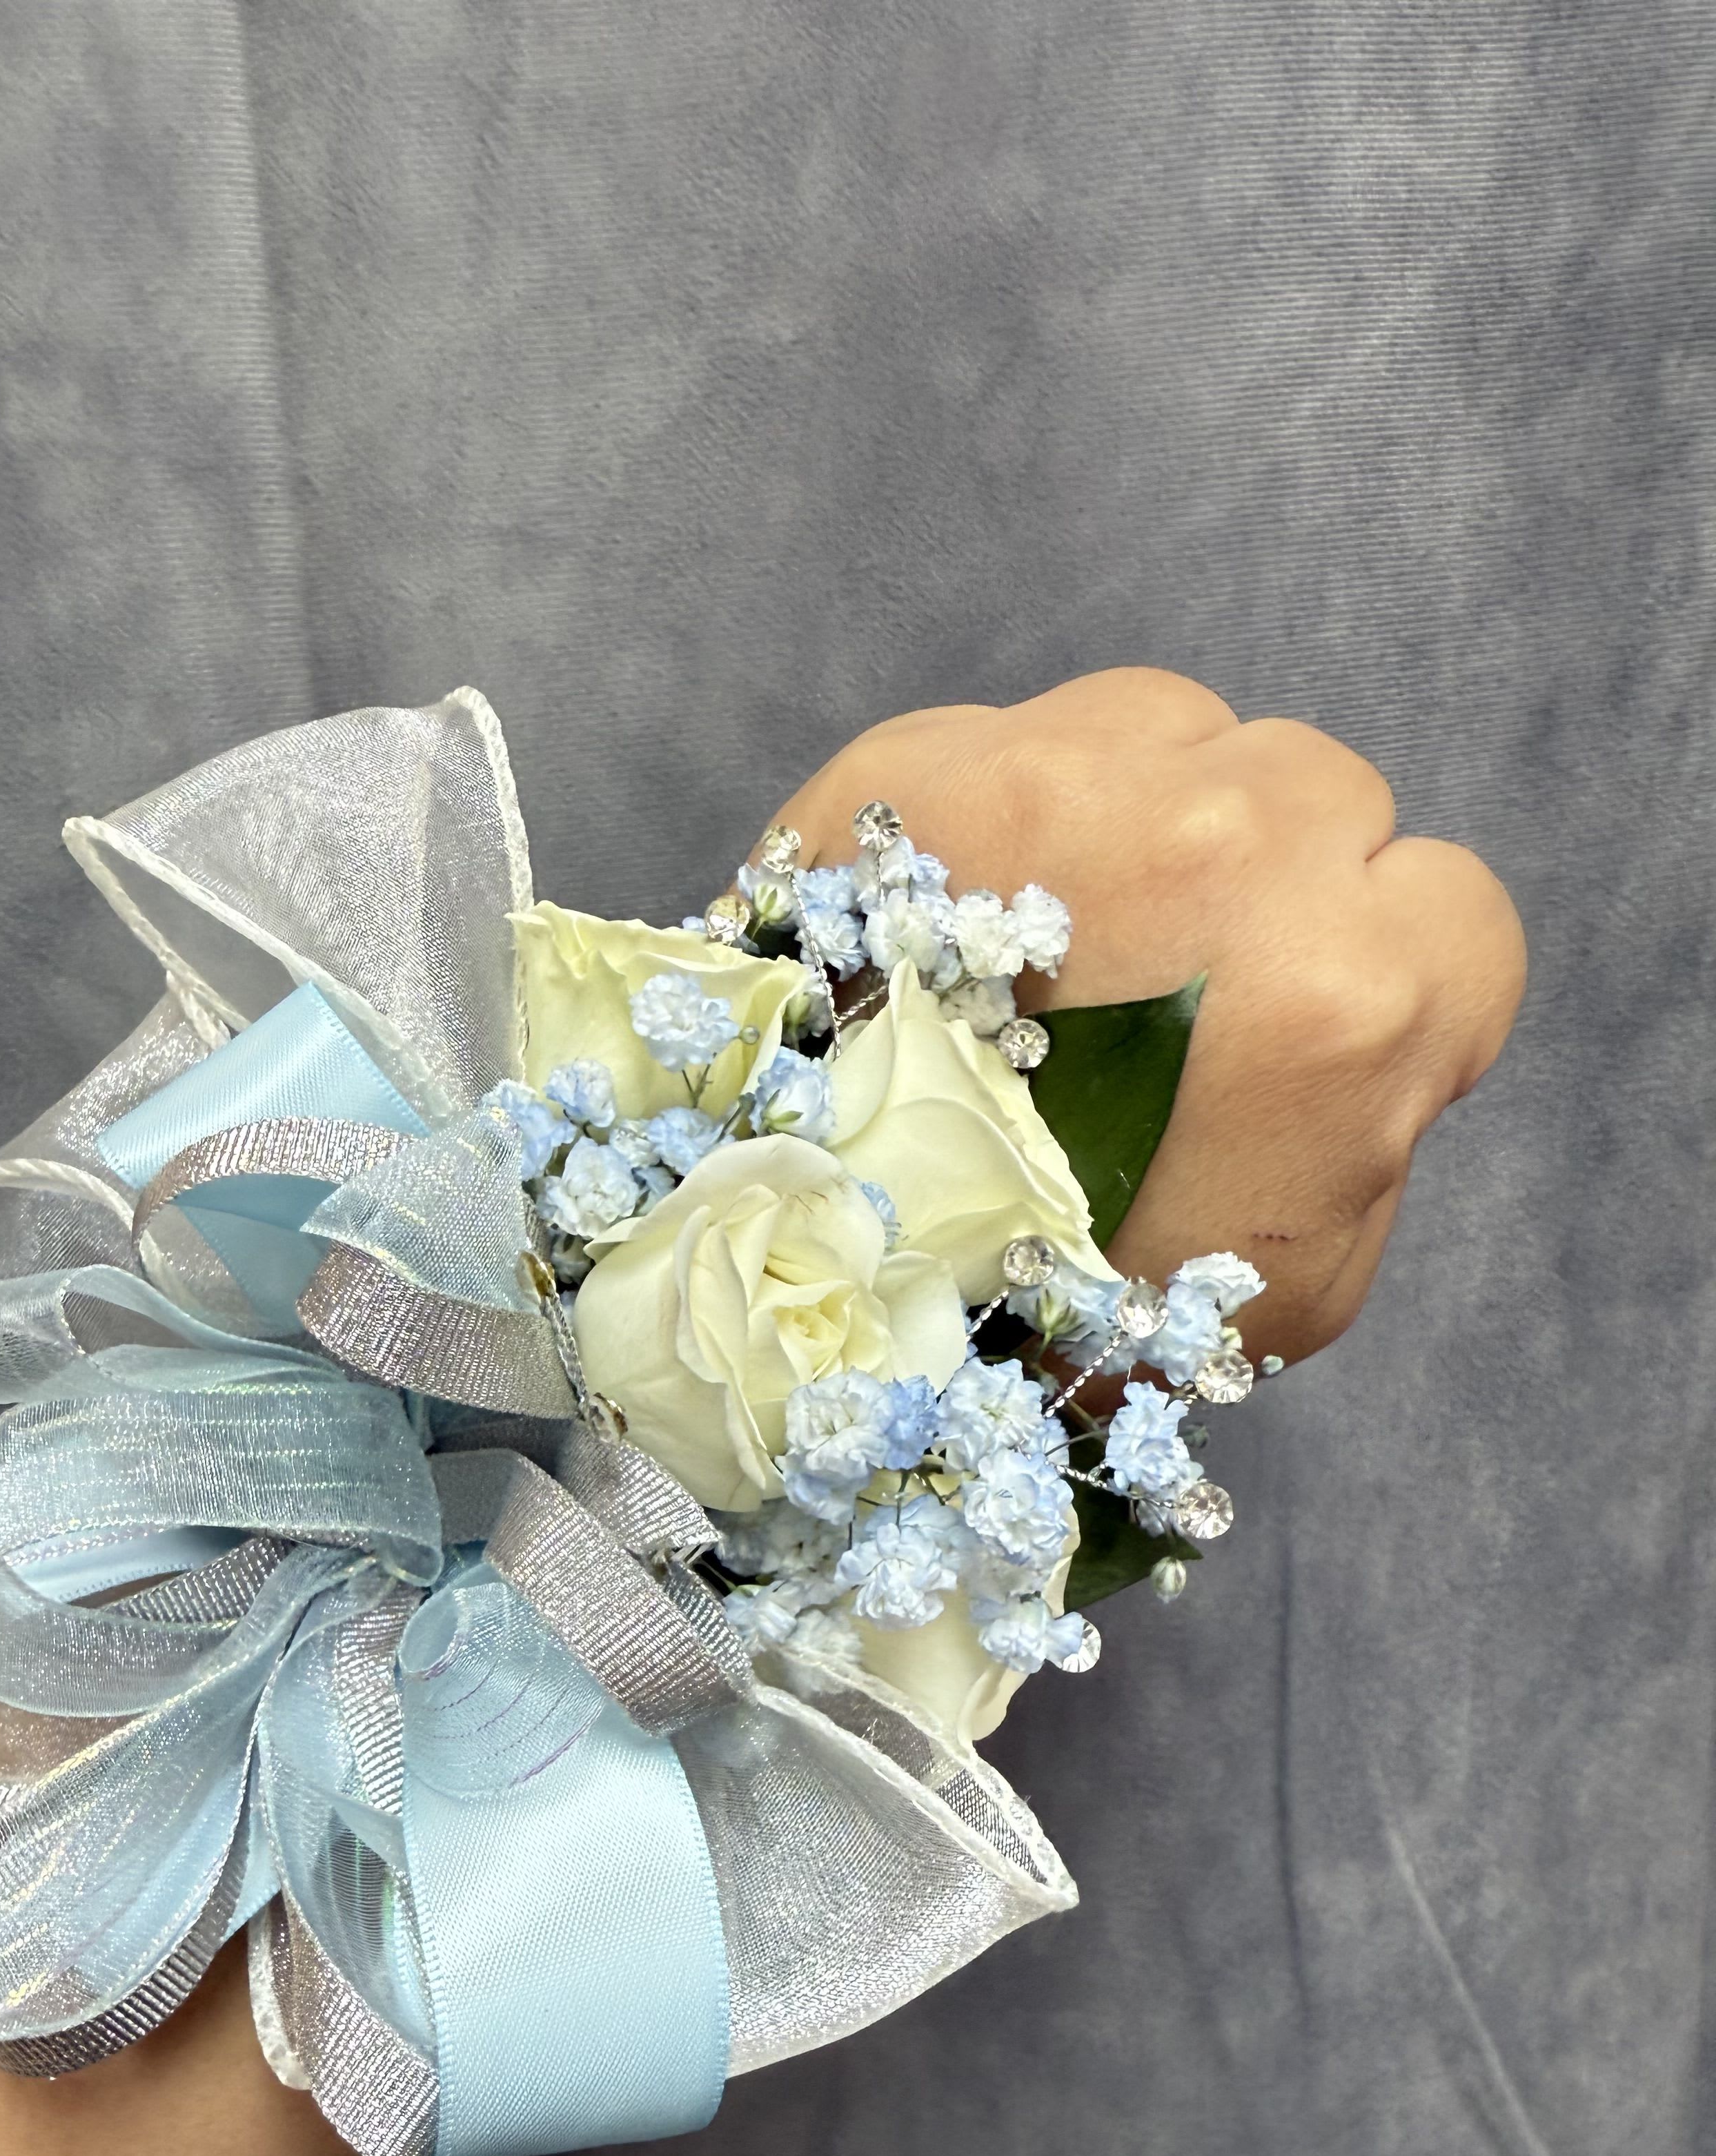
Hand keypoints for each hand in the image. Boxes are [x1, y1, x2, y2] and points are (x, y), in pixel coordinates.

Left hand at [767, 669, 1525, 1361]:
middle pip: (1315, 797)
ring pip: (1177, 734)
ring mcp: (1067, 778)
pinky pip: (1024, 734)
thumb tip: (1358, 1052)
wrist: (807, 1295)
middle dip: (1263, 887)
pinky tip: (967, 927)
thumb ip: (1367, 1134)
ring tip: (1058, 956)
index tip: (1304, 1031)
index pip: (1452, 908)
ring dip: (1142, 822)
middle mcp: (1226, 839)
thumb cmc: (1061, 1317)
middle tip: (1168, 1000)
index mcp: (1346, 983)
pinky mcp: (918, 768)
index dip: (1387, 972)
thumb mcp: (1290, 1282)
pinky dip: (1011, 816)